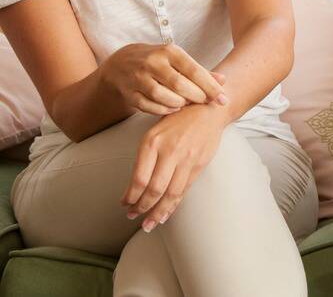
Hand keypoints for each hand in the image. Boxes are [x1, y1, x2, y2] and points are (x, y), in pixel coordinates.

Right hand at [101, 43, 227, 114]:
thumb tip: (224, 80)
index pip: (194, 70)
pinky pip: (149, 106)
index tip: (222, 98)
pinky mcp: (129, 93)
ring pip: (162, 96)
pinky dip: (163, 110)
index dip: (210, 86)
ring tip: (187, 105)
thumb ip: (201, 71)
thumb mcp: (178, 60)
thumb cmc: (158, 62)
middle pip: (179, 84)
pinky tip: (173, 109)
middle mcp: (152, 62)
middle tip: (206, 103)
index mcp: (168, 51)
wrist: (121, 63)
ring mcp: (139, 78)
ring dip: (179, 104)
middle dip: (196, 97)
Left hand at [121, 104, 227, 230]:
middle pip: (154, 189)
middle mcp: (169, 151)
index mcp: (152, 142)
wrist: (207, 109)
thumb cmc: (177, 119)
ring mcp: (186, 159)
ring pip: (170, 194)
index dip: (130, 196)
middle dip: (142, 207)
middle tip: (133, 217)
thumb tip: (135, 186)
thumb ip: (146, 156)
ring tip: (149, 224)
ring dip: (158, 212)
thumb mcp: (155, 131)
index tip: (125, 204)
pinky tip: (166, 214)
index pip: (139, 178)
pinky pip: (184, 190)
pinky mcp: (199, 164)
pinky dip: (174, 205)